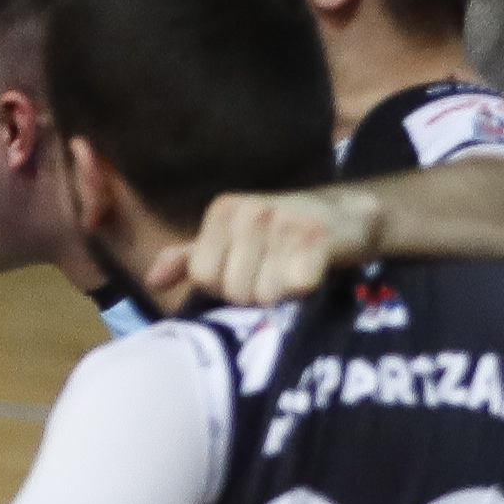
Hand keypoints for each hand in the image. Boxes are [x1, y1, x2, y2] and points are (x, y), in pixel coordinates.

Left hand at [151, 186, 379, 309]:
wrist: (350, 215)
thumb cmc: (284, 234)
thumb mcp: (233, 240)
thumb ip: (191, 258)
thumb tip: (152, 280)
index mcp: (223, 210)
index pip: (204, 276)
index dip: (226, 286)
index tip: (250, 270)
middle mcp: (250, 211)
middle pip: (234, 289)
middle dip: (256, 292)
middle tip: (277, 271)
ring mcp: (284, 221)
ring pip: (264, 293)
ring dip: (282, 294)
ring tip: (294, 270)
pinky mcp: (317, 237)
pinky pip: (294, 287)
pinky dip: (305, 289)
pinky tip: (313, 271)